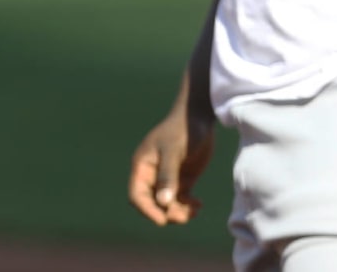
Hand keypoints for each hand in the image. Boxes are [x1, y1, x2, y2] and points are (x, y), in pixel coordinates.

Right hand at [127, 108, 215, 226]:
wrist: (199, 118)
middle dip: (166, 213)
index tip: (162, 219)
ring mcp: (167, 178)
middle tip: (185, 216)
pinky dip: (187, 206)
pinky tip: (198, 205)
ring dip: (179, 212)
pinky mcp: (181, 179)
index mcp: (142, 166)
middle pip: (152, 203)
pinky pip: (180, 200)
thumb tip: (163, 202)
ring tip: (195, 210)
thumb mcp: (174, 151)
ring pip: (167, 204)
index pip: (137, 195)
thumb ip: (168, 175)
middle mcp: (152, 175)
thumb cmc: (183, 130)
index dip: (146, 210)